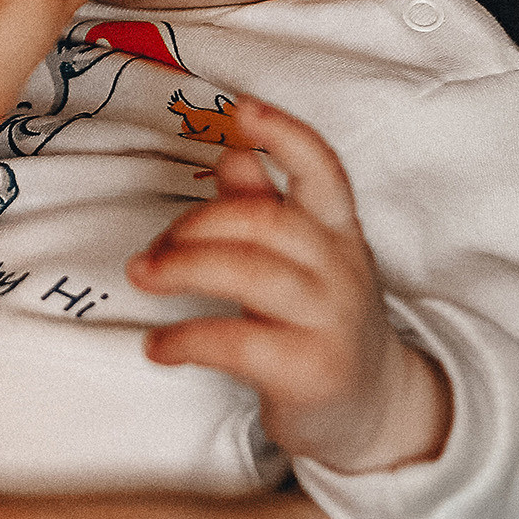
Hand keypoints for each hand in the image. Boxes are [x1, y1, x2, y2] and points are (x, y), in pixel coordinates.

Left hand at [130, 98, 449, 473]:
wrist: (375, 409)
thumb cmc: (320, 320)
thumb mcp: (303, 259)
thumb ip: (264, 206)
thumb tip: (232, 151)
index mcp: (337, 229)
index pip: (322, 168)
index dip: (284, 134)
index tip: (242, 109)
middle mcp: (340, 268)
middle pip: (265, 221)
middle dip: (195, 225)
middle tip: (150, 252)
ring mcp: (330, 320)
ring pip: (251, 273)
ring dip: (183, 268)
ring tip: (143, 277)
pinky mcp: (311, 372)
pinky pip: (239, 343)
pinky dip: (187, 339)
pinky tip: (159, 346)